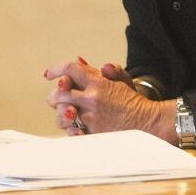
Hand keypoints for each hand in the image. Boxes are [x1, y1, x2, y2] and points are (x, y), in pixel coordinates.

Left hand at [43, 56, 171, 137]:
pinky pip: (71, 132)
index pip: (69, 69)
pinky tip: (73, 127)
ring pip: (61, 115)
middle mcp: (92, 98)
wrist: (147, 123)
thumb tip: (79, 60)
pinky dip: (70, 129)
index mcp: (98, 82)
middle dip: (55, 95)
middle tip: (57, 98)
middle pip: (59, 93)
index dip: (55, 69)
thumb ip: (100, 69)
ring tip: (67, 113)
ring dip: (61, 114)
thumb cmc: (133, 101)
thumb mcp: (120, 80)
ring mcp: (91, 118)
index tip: (48, 74)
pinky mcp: (93, 134)